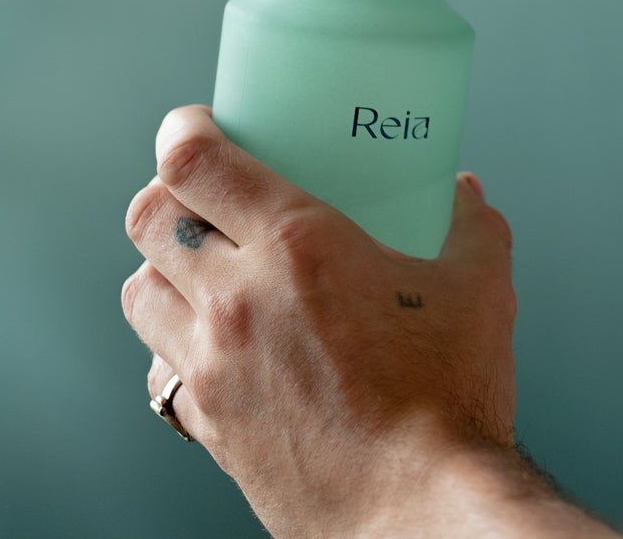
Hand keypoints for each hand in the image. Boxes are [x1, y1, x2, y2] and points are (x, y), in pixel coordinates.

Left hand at [121, 106, 526, 537]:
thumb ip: (473, 226)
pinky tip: (214, 345)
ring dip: (162, 268)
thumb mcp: (481, 288)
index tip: (197, 122)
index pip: (195, 164)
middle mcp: (236, 301)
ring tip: (202, 266)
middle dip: (167, 193)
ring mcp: (212, 367)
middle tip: (203, 191)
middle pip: (148, 219)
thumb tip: (465, 193)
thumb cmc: (449, 399)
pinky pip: (157, 369)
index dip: (184, 130)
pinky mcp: (208, 424)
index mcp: (299, 248)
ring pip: (140, 293)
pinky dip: (171, 345)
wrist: (418, 509)